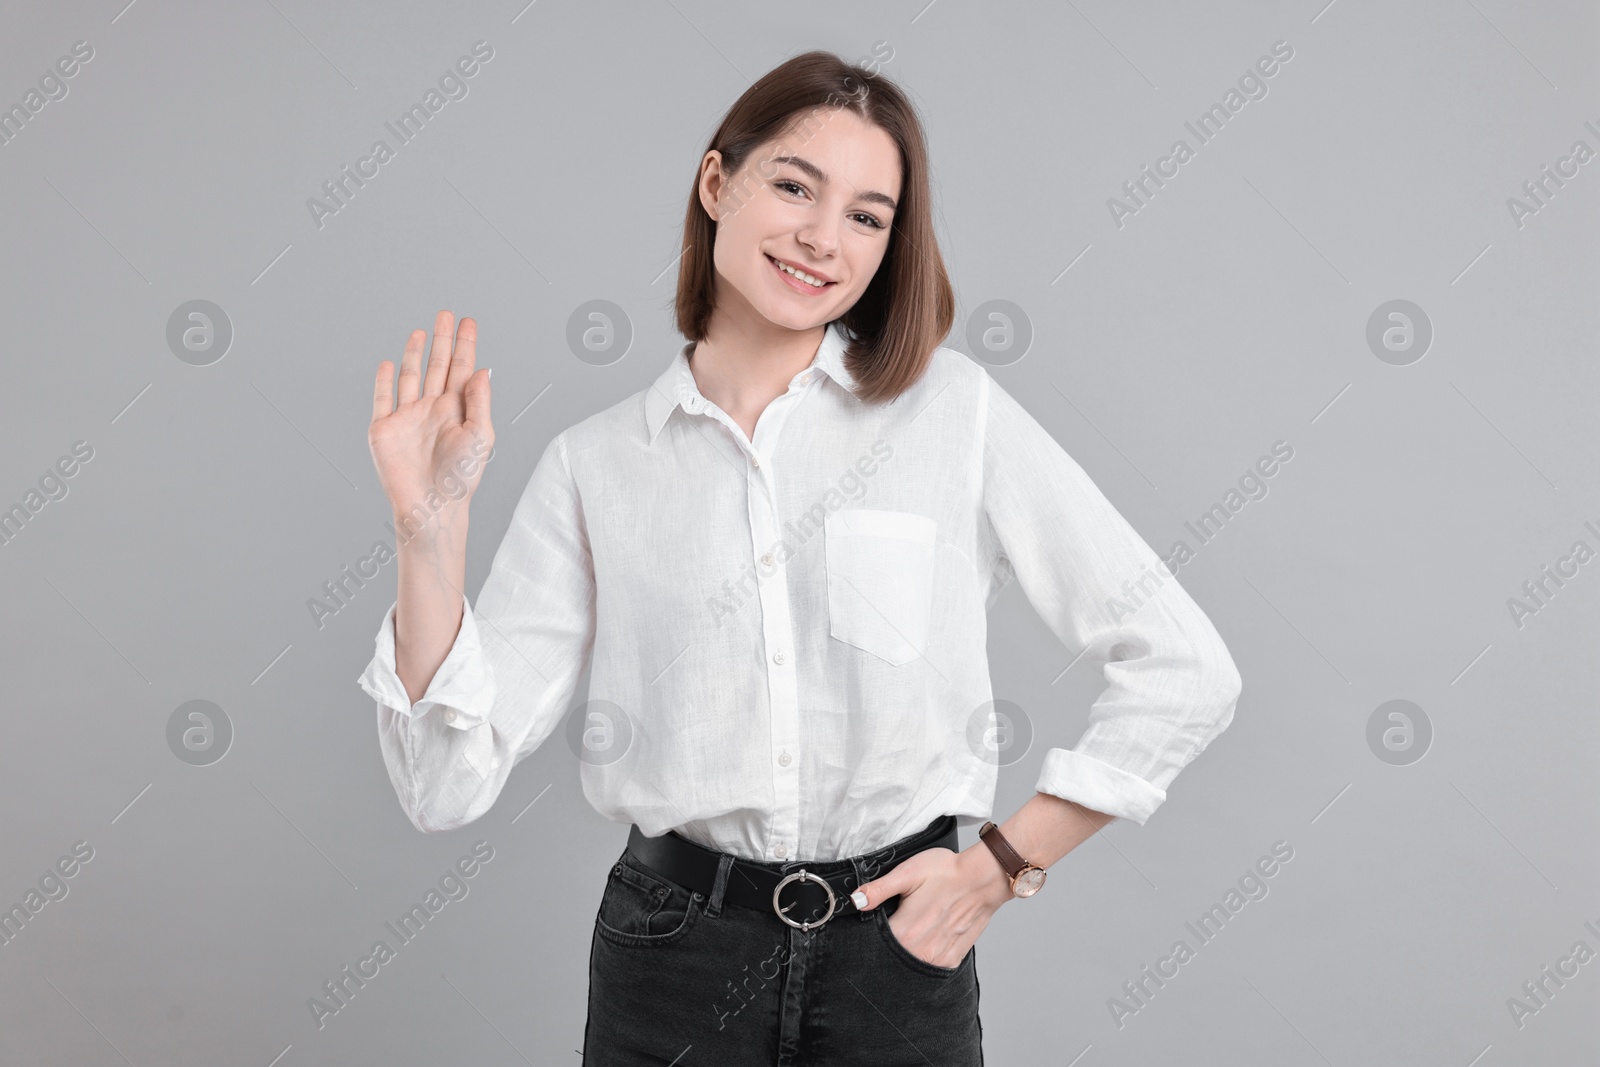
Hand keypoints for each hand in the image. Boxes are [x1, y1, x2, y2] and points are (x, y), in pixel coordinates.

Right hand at [369, 310, 493, 529]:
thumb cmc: (461, 479)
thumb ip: (480, 401)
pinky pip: (383, 399)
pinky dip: (383, 380)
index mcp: (457, 411)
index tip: (468, 322)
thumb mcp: (480, 436)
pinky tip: (388, 362)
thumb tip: (483, 369)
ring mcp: (407, 418)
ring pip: (411, 376)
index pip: (463, 369)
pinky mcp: (384, 429)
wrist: (431, 506)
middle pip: (438, 366)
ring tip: (421, 331)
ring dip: (415, 353)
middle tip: (446, 314)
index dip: (466, 345)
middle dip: (442, 340)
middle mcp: (433, 410)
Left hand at [852, 845, 1015, 969]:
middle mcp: (920, 952)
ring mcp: (937, 959)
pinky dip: (924, 956)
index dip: (869, 934)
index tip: (874, 924)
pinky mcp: (952, 960)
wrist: (982, 878)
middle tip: (897, 923)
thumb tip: (855, 900)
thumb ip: (878, 890)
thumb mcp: (907, 874)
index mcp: (904, 932)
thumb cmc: (946, 873)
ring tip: (914, 929)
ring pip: (910, 965)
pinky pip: (930, 966)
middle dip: (887, 946)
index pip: (874, 944)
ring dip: (906, 952)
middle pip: (891, 957)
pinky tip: (927, 938)